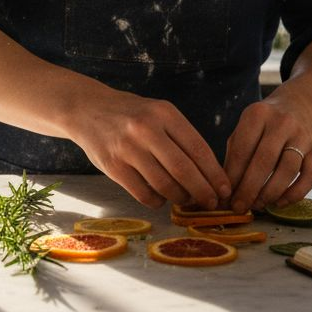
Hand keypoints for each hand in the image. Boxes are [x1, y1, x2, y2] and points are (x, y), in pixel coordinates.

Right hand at [67, 92, 230, 209]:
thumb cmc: (132, 115)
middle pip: (184, 170)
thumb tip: (209, 175)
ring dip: (181, 198)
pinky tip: (161, 197)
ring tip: (186, 199)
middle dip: (203, 191)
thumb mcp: (159, 113)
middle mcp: (146, 129)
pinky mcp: (113, 166)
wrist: (87, 109)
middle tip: (212, 202)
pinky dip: (158, 201)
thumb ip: (181, 138)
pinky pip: (143, 194)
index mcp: (164, 113)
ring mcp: (127, 148)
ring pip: (165, 185)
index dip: (215, 173)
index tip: (224, 188)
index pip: (198, 148)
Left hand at [223, 96, 311, 214]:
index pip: (242, 150)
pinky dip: (294, 194)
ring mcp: (302, 136)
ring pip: (288, 170)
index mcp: (258, 114)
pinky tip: (279, 202)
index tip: (225, 197)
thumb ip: (235, 156)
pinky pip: (309, 177)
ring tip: (257, 205)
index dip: (232, 177)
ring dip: (270, 193)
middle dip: (249, 189)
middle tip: (239, 207)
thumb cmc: (265, 124)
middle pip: (264, 161)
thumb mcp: (245, 128)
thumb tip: (225, 191)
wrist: (300, 106)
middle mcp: (282, 123)